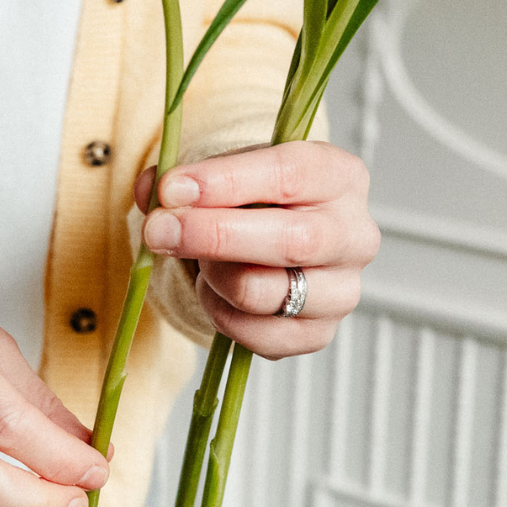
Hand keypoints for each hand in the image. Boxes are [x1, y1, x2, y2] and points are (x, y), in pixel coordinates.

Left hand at [135, 141, 378, 359]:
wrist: (270, 236)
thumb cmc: (252, 198)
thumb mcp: (223, 171)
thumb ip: (183, 178)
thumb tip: (152, 190)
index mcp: (340, 176)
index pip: (290, 175)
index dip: (225, 182)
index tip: (173, 188)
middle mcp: (354, 235)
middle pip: (290, 240)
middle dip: (212, 234)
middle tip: (159, 230)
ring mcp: (342, 291)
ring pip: (265, 292)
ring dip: (213, 275)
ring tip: (199, 258)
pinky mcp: (318, 334)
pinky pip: (256, 335)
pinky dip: (219, 312)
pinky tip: (214, 287)